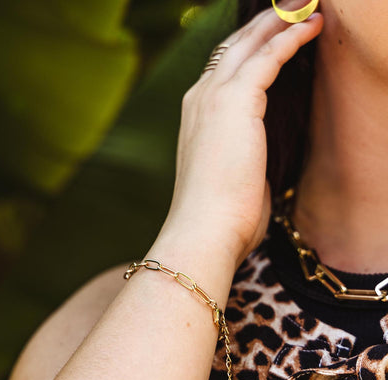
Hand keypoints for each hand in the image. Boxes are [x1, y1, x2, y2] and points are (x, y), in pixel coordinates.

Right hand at [160, 0, 322, 269]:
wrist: (205, 229)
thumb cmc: (220, 214)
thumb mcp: (229, 176)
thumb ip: (239, 155)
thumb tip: (255, 158)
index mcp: (196, 118)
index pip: (222, 72)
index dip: (248, 51)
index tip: (271, 39)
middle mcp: (199, 99)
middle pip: (233, 48)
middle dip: (263, 24)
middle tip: (291, 6)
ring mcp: (214, 97)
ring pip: (250, 43)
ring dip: (279, 20)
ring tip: (305, 6)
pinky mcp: (235, 100)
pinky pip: (269, 56)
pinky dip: (291, 38)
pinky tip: (312, 28)